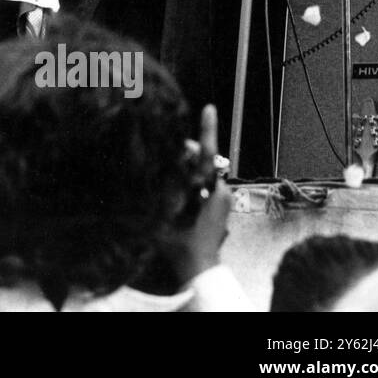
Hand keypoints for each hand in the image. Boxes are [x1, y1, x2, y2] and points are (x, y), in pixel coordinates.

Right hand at [163, 104, 230, 286]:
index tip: (209, 108)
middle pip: (203, 159)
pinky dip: (192, 180)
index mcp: (208, 190)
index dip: (207, 129)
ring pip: (203, 171)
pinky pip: (206, 183)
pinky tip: (176, 190)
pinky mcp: (222, 205)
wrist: (199, 269)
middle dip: (185, 153)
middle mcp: (220, 190)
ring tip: (168, 179)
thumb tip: (154, 164)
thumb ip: (159, 188)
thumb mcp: (162, 213)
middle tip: (164, 156)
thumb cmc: (180, 244)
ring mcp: (223, 198)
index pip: (207, 154)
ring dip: (186, 168)